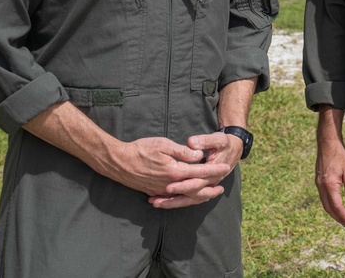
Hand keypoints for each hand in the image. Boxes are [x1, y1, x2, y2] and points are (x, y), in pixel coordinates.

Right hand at [100, 136, 232, 208]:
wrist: (119, 163)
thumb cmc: (140, 149)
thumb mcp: (163, 144)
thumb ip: (182, 151)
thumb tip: (199, 156)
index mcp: (175, 171)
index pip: (200, 171)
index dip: (213, 170)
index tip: (225, 168)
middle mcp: (171, 184)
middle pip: (195, 188)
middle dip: (210, 187)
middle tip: (221, 187)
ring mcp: (162, 190)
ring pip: (185, 196)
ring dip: (199, 196)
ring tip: (209, 195)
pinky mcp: (155, 192)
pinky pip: (173, 199)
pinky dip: (184, 199)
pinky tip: (188, 197)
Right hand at [315, 137, 344, 226]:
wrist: (327, 142)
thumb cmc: (339, 155)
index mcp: (329, 184)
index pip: (336, 206)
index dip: (342, 216)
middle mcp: (321, 185)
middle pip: (328, 207)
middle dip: (337, 217)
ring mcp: (318, 183)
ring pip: (324, 202)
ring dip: (332, 211)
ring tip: (341, 217)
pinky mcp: (318, 180)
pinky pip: (323, 196)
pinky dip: (329, 203)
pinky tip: (335, 204)